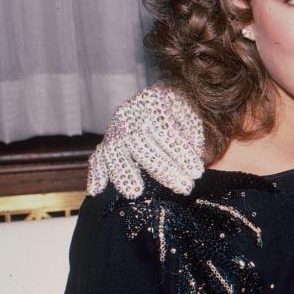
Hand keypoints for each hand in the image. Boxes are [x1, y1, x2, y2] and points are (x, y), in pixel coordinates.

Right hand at [87, 84, 204, 198]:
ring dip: (124, 173)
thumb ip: (192, 137)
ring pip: (114, 151)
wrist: (159, 101)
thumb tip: (191, 167)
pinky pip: (97, 159)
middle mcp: (129, 113)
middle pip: (140, 142)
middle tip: (183, 187)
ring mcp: (115, 128)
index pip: (166, 129)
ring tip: (135, 193)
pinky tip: (96, 191)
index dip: (181, 152)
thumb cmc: (178, 113)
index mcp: (153, 101)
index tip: (197, 172)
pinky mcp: (106, 143)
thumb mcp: (190, 116)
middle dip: (163, 169)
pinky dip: (96, 175)